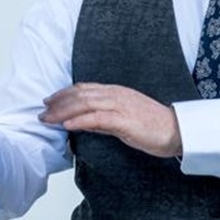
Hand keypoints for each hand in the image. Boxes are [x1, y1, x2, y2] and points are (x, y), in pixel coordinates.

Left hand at [40, 83, 181, 158]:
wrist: (177, 131)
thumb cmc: (153, 127)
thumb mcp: (123, 120)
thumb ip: (103, 119)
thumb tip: (82, 122)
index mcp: (116, 92)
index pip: (85, 88)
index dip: (64, 93)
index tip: (49, 101)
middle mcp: (116, 95)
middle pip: (80, 94)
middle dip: (58, 102)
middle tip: (42, 111)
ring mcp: (121, 106)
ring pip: (85, 103)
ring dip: (63, 111)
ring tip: (48, 119)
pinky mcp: (124, 121)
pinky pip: (97, 118)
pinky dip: (79, 120)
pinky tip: (67, 125)